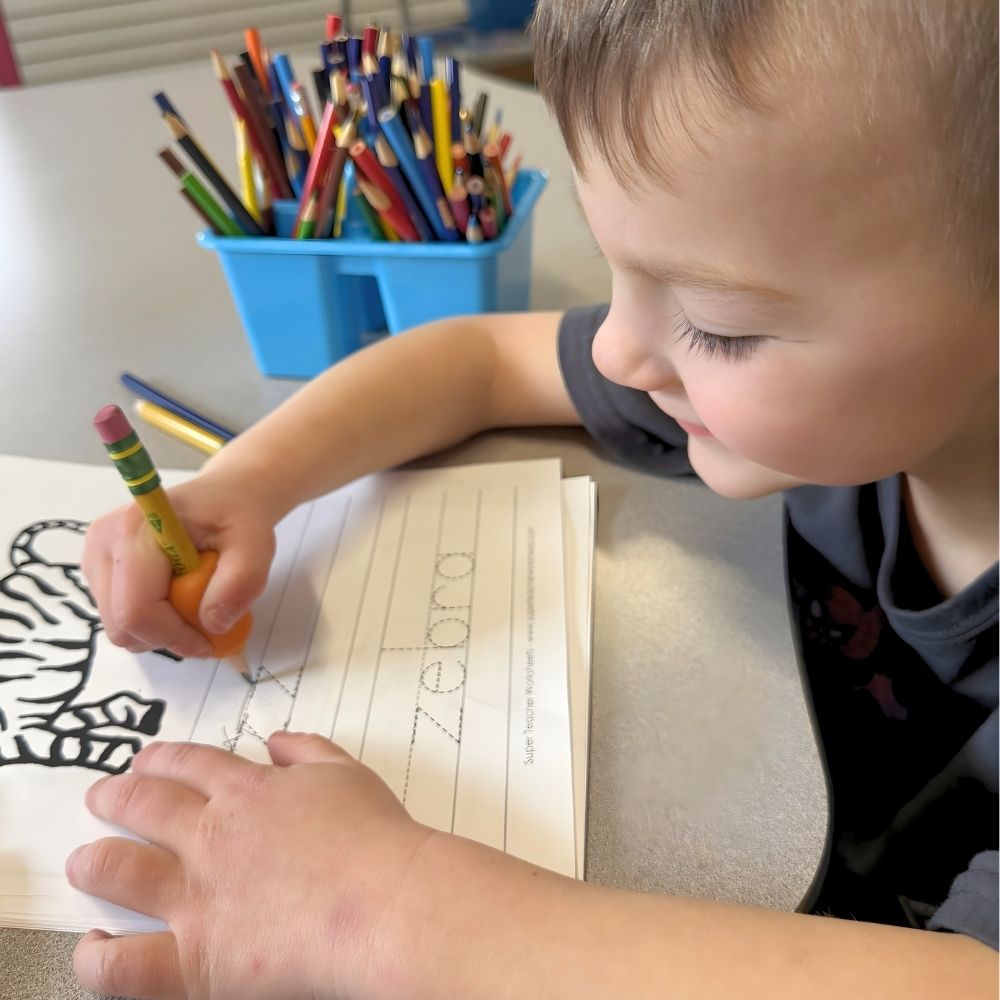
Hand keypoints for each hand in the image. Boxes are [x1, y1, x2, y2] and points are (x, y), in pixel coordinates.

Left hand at [66, 731, 436, 999]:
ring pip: (120, 871)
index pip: (189, 765)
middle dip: (116, 797)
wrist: (383, 904)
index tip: (145, 760)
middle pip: (144, 806)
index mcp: (248, 792)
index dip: (161, 759)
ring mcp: (196, 897)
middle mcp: (211, 837)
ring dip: (95, 861)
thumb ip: (309, 751)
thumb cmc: (376, 841)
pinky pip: (125, 964)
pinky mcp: (195, 959)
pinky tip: (92, 947)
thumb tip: (278, 741)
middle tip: (101, 796)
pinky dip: (98, 956)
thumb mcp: (347, 774)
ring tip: (83, 860)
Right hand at [81, 470, 276, 658]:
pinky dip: (152, 620)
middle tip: (206, 619)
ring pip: (119, 626)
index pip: (136, 609)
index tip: (209, 641)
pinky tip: (177, 594)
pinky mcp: (99, 570)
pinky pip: (121, 617)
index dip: (173, 637)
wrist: (225, 495)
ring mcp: (95, 556)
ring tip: (194, 597)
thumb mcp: (255, 544)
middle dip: (167, 635)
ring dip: (161, 628)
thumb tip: (213, 625)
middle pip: (121, 625)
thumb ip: (241, 583)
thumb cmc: (237, 516)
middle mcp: (103, 542)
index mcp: (135, 530)